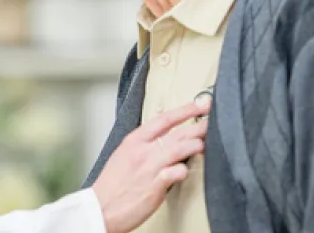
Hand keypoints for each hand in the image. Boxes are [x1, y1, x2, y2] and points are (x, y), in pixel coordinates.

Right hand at [91, 99, 210, 232]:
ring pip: (178, 149)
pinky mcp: (154, 187)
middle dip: (199, 126)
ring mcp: (149, 168)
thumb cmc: (112, 185)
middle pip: (177, 133)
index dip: (186, 110)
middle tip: (213, 121)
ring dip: (195, 145)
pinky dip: (183, 170)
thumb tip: (161, 120)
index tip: (202, 104)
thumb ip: (143, 139)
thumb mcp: (123, 153)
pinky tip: (186, 170)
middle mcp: (143, 152)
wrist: (99, 209)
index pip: (164, 119)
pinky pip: (174, 173)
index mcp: (134, 141)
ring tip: (205, 144)